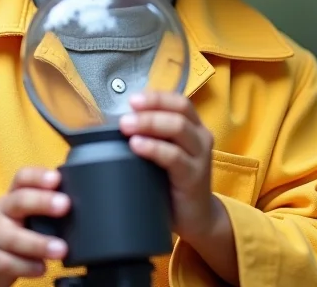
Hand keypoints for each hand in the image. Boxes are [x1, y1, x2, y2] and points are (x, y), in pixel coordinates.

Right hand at [0, 167, 69, 286]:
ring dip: (40, 243)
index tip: (56, 178)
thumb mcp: (20, 213)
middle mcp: (1, 211)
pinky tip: (42, 267)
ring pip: (15, 238)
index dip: (39, 176)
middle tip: (65, 205)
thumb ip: (41, 205)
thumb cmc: (8, 230)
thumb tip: (78, 202)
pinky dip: (29, 266)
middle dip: (43, 202)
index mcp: (11, 196)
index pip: (22, 178)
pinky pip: (10, 263)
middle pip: (19, 201)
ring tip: (61, 249)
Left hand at [119, 91, 215, 243]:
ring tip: (126, 127)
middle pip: (178, 111)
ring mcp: (200, 156)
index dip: (156, 97)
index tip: (132, 100)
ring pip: (177, 128)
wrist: (197, 219)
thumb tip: (116, 122)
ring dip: (149, 123)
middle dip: (149, 108)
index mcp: (193, 127)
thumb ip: (151, 136)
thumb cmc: (173, 182)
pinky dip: (153, 147)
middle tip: (124, 117)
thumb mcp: (165, 153)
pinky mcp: (194, 176)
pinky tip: (137, 145)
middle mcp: (200, 137)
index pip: (178, 101)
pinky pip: (174, 156)